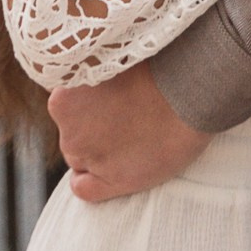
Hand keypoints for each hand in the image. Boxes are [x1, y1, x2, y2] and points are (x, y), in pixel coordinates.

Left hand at [49, 62, 210, 202]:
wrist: (190, 93)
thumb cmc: (154, 67)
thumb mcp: (110, 62)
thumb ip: (89, 72)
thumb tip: (83, 73)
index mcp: (63, 99)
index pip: (61, 106)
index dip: (82, 103)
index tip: (103, 98)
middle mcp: (70, 133)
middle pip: (70, 134)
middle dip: (89, 128)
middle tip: (119, 116)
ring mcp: (90, 160)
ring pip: (78, 160)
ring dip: (95, 152)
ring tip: (128, 136)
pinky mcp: (111, 182)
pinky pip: (83, 189)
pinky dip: (91, 182)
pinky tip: (110, 170)